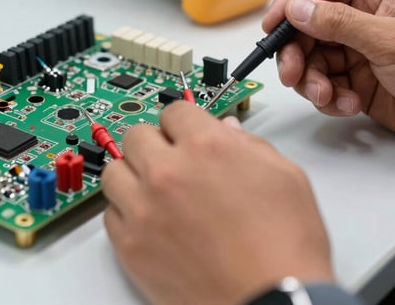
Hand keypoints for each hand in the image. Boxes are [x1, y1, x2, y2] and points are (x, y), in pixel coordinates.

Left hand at [102, 102, 332, 304]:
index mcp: (207, 146)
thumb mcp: (284, 176)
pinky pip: (110, 214)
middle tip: (172, 161)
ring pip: (114, 171)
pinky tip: (151, 221)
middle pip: (136, 135)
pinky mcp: (130, 246)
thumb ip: (249, 144)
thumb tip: (228, 132)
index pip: (175, 110)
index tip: (186, 134)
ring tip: (156, 191)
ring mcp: (143, 209)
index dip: (185, 123)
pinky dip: (126, 213)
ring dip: (133, 175)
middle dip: (156, 144)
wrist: (271, 301)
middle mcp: (168, 172)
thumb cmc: (284, 247)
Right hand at [263, 0, 394, 165]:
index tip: (273, 23)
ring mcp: (359, 53)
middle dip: (296, 52)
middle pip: (308, 29)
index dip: (292, 2)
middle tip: (292, 72)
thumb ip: (339, 23)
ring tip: (328, 96)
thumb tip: (299, 8)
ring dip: (312, 81)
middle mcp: (362, 21)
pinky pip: (326, 87)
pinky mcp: (358, 83)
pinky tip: (347, 105)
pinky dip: (329, 98)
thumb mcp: (390, 40)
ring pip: (312, 62)